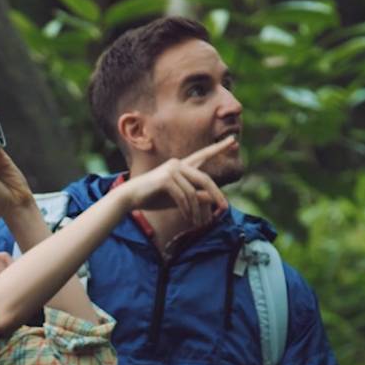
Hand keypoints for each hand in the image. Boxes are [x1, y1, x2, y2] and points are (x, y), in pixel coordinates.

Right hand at [116, 136, 233, 226]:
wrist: (130, 199)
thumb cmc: (153, 198)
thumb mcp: (179, 199)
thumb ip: (196, 196)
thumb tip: (213, 198)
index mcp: (181, 165)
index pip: (203, 155)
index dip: (219, 148)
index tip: (234, 140)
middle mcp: (178, 163)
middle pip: (205, 179)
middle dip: (217, 195)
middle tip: (225, 208)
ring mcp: (171, 170)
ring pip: (194, 193)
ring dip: (197, 211)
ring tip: (197, 224)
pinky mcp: (165, 179)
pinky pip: (183, 197)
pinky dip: (187, 210)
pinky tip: (188, 219)